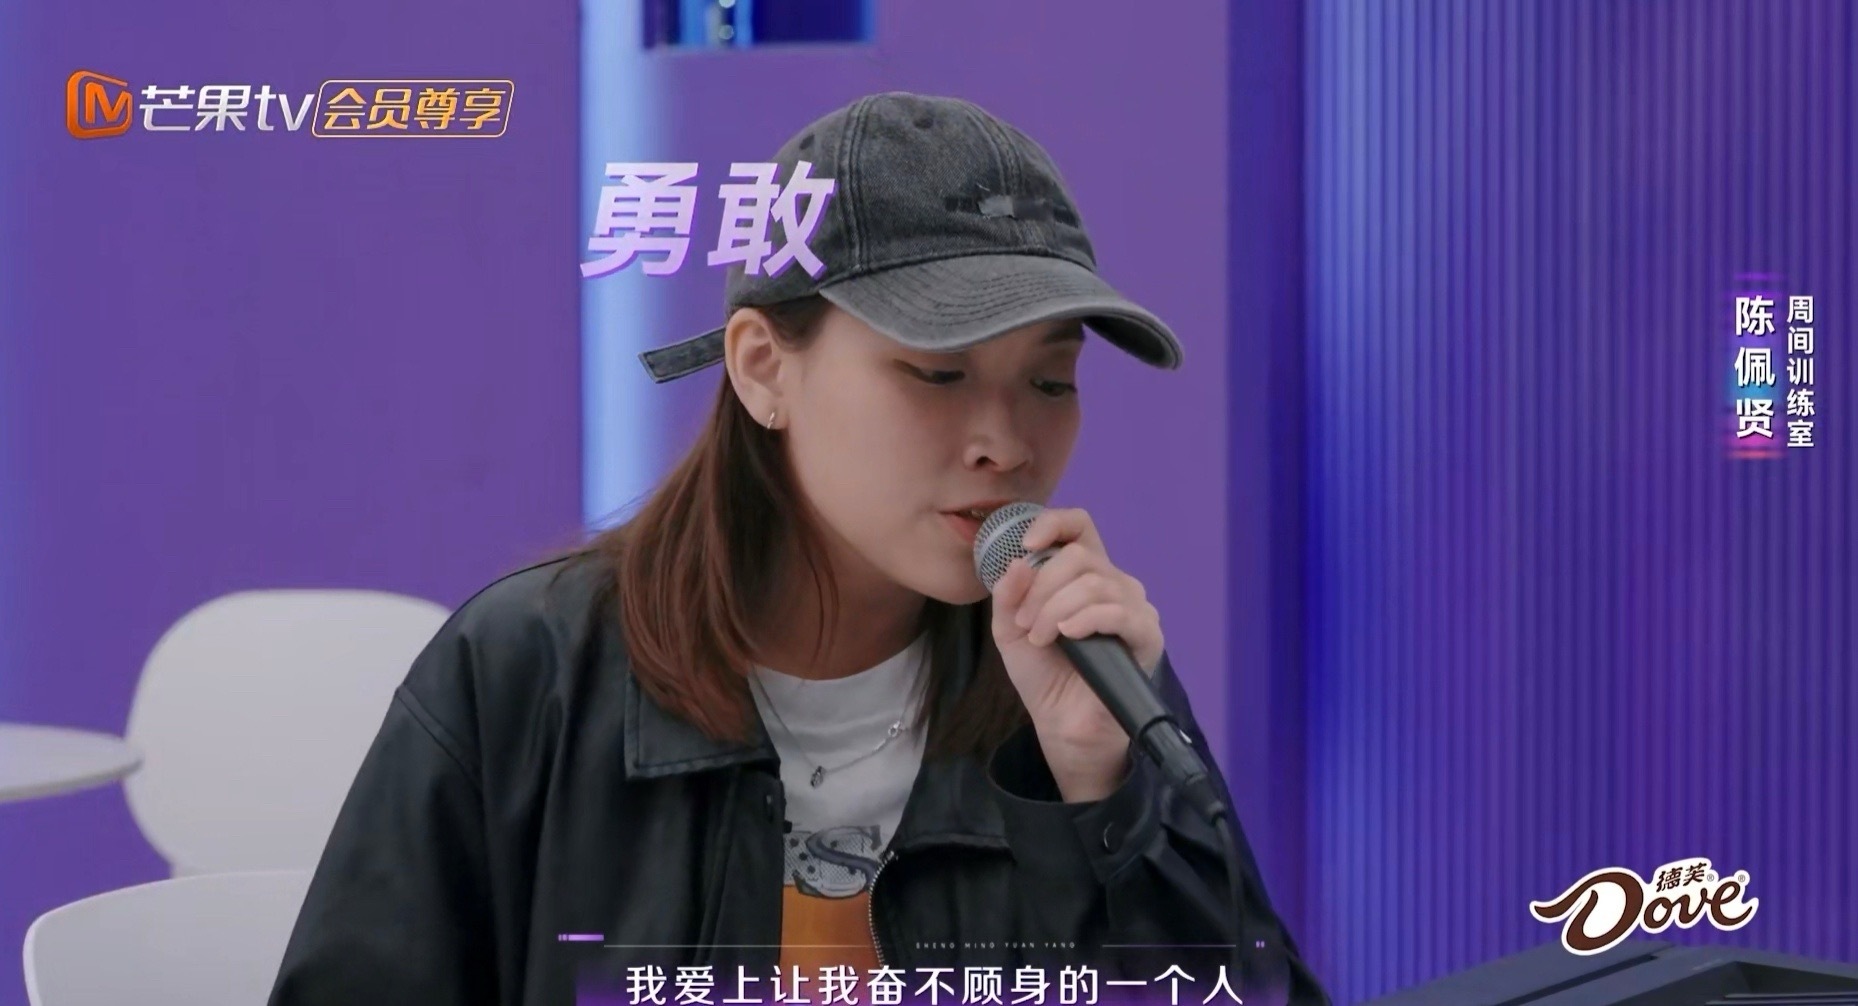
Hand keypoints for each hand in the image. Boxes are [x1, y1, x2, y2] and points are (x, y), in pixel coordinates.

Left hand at [987, 507, 1164, 800]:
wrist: (1061, 722)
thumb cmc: (1043, 672)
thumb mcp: (1010, 629)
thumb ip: (1009, 595)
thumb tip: (1018, 561)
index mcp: (1082, 574)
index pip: (1079, 526)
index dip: (1054, 524)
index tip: (1026, 544)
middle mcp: (1113, 583)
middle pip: (1079, 557)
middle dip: (1042, 588)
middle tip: (1025, 623)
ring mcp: (1133, 607)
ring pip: (1094, 583)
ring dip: (1055, 610)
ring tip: (1040, 638)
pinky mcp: (1146, 636)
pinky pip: (1119, 611)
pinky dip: (1086, 619)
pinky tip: (1067, 635)